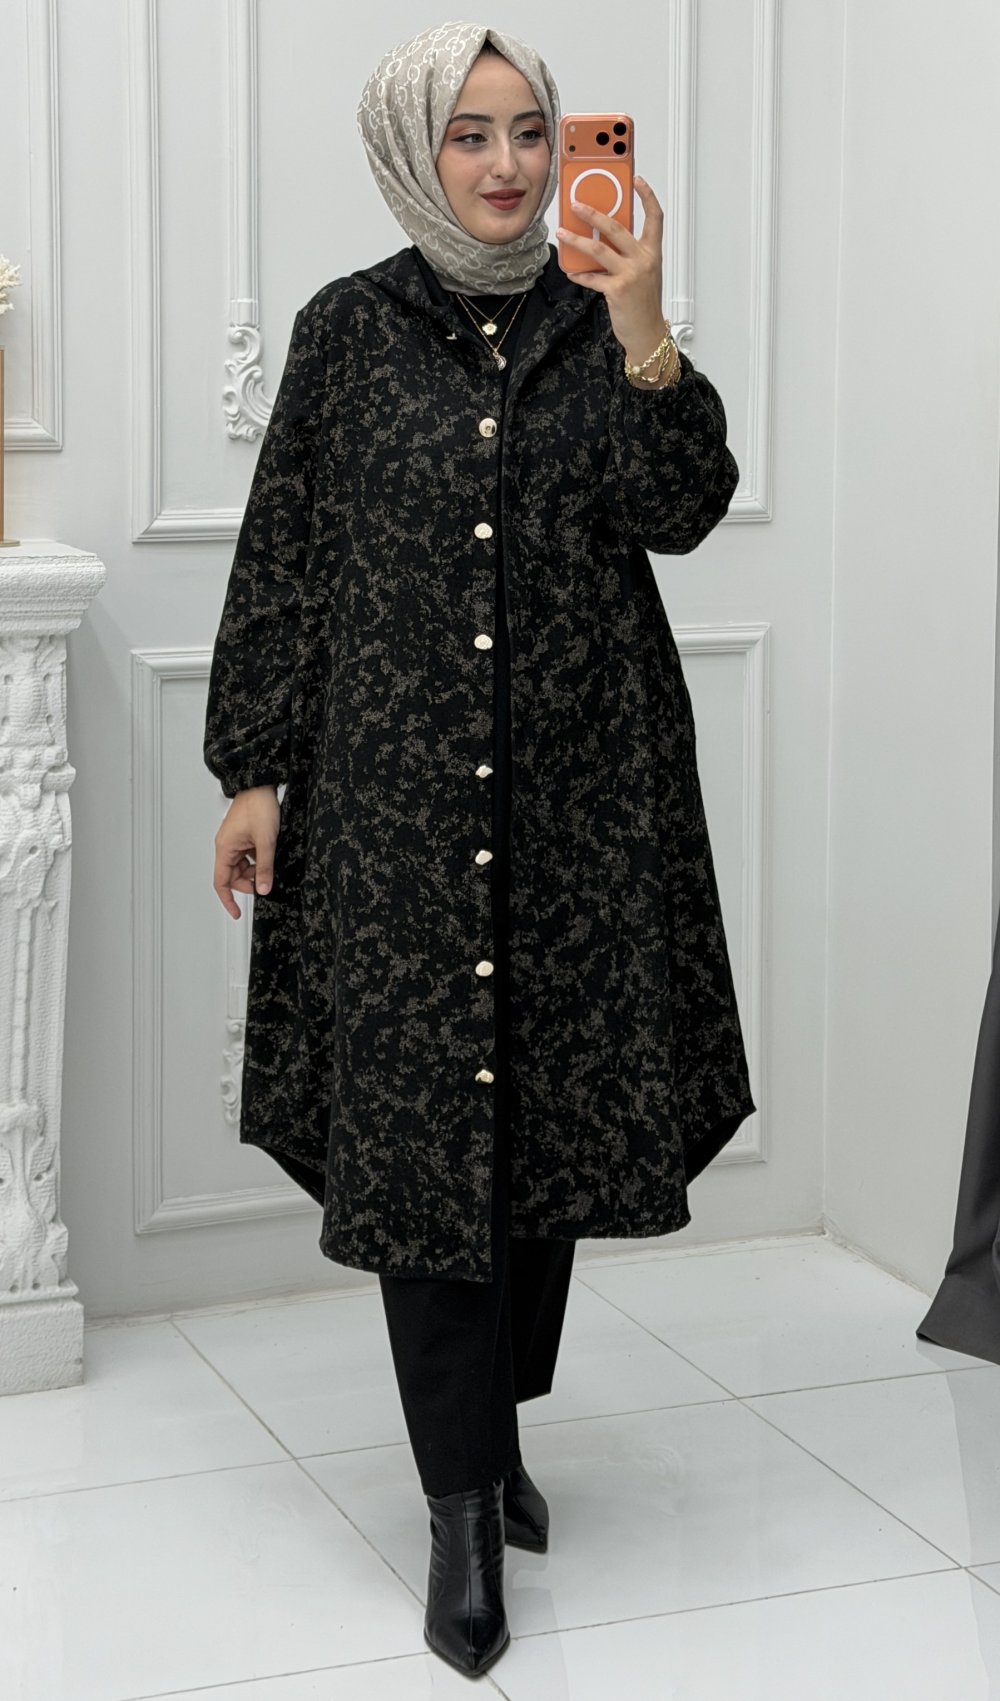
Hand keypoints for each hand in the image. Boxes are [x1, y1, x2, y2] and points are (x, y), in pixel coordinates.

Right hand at [212, 785, 279, 919]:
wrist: (260, 785)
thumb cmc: (258, 806)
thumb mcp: (266, 841)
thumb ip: (265, 867)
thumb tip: (263, 889)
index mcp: (225, 849)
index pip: (221, 882)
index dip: (228, 900)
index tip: (237, 913)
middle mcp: (226, 846)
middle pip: (233, 876)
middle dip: (248, 883)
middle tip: (266, 883)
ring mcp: (234, 842)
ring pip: (242, 867)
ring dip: (254, 871)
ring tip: (269, 864)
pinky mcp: (243, 837)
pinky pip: (247, 856)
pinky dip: (257, 860)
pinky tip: (268, 855)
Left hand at [557, 176, 666, 365]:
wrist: (647, 333)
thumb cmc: (644, 304)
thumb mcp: (644, 273)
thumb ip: (629, 254)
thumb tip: (605, 239)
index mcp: (652, 253)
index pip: (655, 217)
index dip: (647, 196)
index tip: (637, 180)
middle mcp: (643, 260)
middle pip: (616, 227)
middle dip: (593, 213)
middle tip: (576, 205)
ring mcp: (630, 275)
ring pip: (598, 249)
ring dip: (577, 239)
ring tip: (562, 233)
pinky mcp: (617, 290)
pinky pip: (592, 277)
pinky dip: (579, 274)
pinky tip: (571, 270)